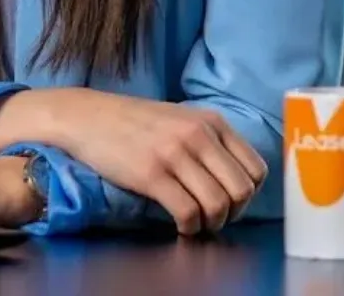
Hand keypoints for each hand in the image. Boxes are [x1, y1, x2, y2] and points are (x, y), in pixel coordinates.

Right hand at [0, 89, 266, 235]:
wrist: (86, 116)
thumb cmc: (133, 121)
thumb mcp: (180, 117)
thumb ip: (208, 139)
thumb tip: (235, 177)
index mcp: (210, 120)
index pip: (257, 168)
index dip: (249, 193)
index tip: (231, 200)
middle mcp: (197, 134)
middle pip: (243, 191)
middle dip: (233, 213)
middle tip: (213, 216)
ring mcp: (174, 153)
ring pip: (219, 206)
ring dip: (211, 223)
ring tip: (195, 221)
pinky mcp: (151, 174)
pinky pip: (188, 214)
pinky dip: (189, 228)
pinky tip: (179, 224)